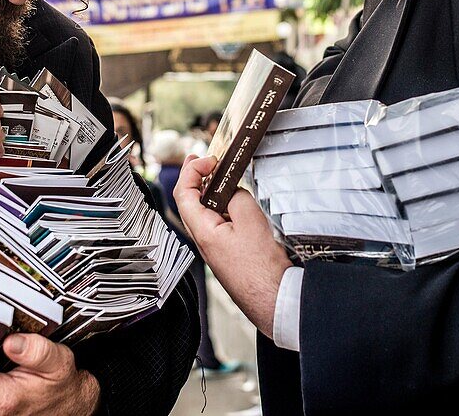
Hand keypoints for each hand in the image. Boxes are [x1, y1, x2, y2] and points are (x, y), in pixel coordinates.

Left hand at [174, 154, 291, 338]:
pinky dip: (219, 206)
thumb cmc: (261, 269)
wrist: (274, 299)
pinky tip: (231, 201)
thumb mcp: (251, 220)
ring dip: (207, 191)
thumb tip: (232, 191)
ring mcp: (214, 248)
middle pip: (189, 202)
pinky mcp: (226, 253)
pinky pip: (216, 223)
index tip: (207, 159)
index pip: (184, 193)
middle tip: (200, 160)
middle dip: (194, 177)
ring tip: (217, 175)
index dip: (191, 171)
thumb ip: (237, 197)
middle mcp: (203, 240)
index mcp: (203, 231)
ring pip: (202, 213)